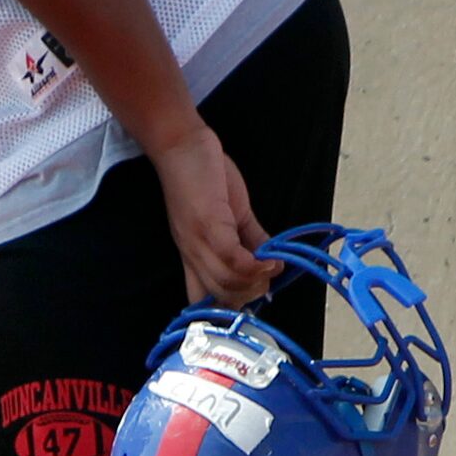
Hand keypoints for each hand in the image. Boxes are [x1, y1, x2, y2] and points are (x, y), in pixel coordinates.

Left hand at [151, 124, 269, 305]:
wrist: (181, 146)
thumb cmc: (201, 178)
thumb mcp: (229, 215)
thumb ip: (249, 239)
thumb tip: (271, 262)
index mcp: (193, 254)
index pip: (199, 299)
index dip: (226, 309)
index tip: (253, 303)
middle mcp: (191, 253)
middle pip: (220, 295)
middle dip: (250, 296)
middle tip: (269, 282)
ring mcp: (198, 240)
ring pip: (227, 282)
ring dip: (257, 282)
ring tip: (273, 269)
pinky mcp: (208, 224)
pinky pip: (233, 258)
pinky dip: (256, 265)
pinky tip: (271, 260)